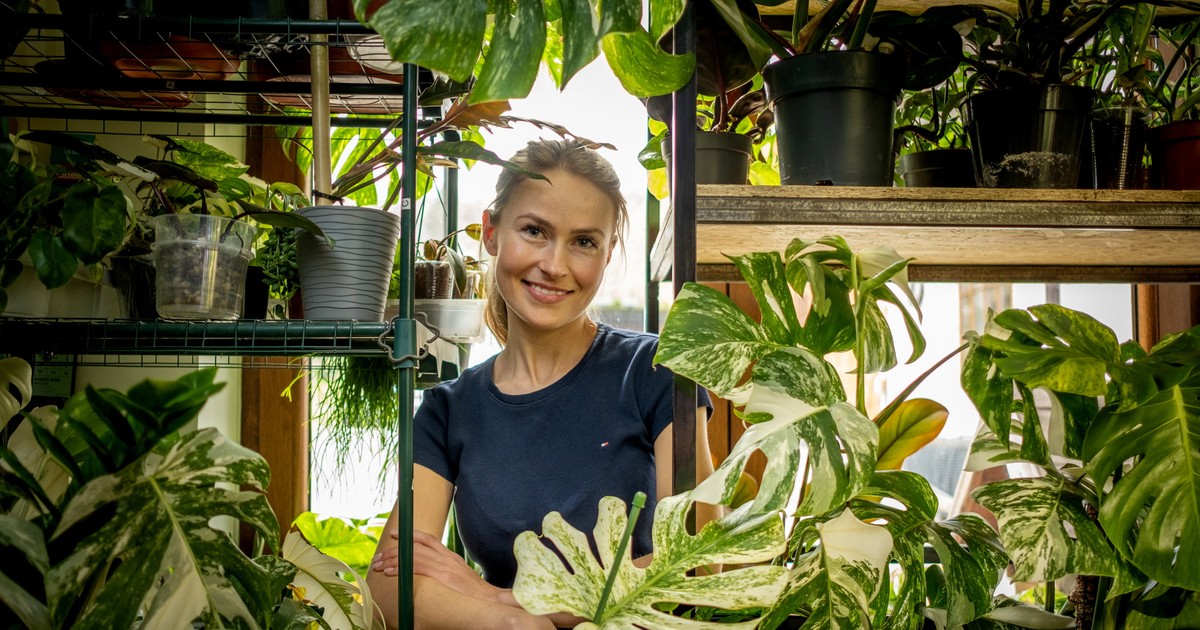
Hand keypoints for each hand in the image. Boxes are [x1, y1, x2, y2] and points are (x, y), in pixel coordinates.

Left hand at [371, 529, 501, 603]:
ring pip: (413, 556)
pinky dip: (402, 568)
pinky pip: (418, 567)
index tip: (394, 535)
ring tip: (378, 565)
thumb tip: (430, 575)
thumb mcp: (459, 577)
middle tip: (378, 556)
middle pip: (415, 547)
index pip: (428, 539)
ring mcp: (445, 565)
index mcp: (450, 556)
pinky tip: (390, 572)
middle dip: (394, 550)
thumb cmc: (474, 593)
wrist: (490, 598)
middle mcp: (447, 557)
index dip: (410, 536)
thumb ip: (446, 572)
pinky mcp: (443, 576)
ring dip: (393, 559)